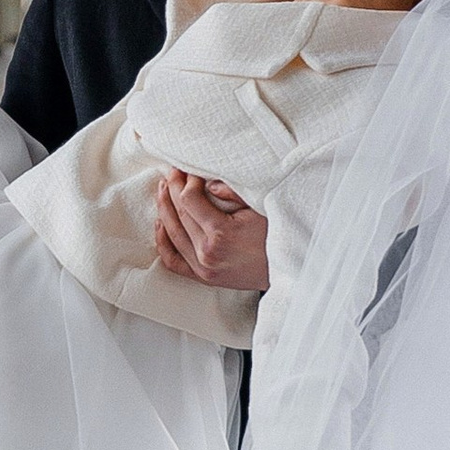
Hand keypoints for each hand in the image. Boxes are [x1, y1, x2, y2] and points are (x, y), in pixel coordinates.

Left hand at [154, 171, 268, 295]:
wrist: (288, 271)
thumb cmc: (278, 236)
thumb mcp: (260, 207)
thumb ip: (233, 193)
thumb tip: (209, 184)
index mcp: (220, 235)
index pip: (190, 200)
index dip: (187, 181)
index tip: (191, 170)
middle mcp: (207, 254)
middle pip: (178, 214)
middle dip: (173, 188)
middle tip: (173, 172)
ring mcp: (203, 269)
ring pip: (172, 234)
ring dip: (164, 208)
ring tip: (163, 189)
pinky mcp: (204, 279)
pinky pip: (173, 261)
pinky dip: (163, 242)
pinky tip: (161, 224)